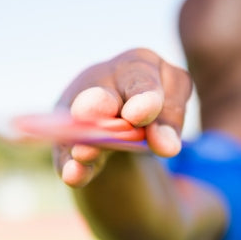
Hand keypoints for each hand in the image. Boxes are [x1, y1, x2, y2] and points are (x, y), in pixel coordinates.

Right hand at [54, 48, 192, 186]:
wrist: (125, 112)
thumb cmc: (154, 100)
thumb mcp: (173, 102)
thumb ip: (170, 121)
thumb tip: (167, 148)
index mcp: (136, 65)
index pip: (141, 80)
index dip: (141, 97)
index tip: (137, 116)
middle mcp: (102, 82)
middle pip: (101, 96)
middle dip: (99, 104)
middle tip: (104, 115)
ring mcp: (79, 112)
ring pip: (82, 130)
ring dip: (86, 143)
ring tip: (84, 154)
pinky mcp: (67, 142)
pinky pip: (68, 154)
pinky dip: (72, 165)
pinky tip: (73, 174)